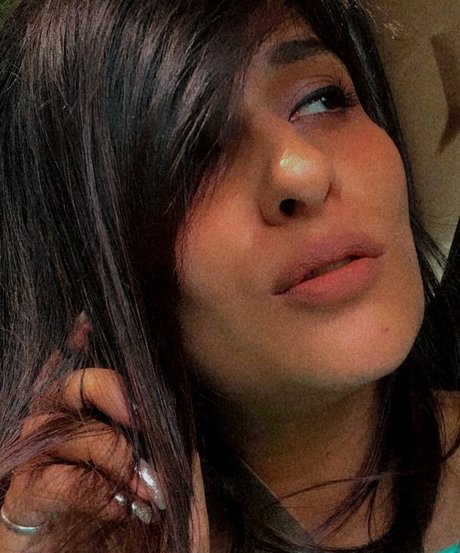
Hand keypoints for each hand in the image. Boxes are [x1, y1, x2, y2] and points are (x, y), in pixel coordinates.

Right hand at [0, 319, 208, 552]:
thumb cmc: (152, 521)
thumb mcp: (168, 467)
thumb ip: (161, 429)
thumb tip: (157, 389)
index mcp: (89, 423)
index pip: (74, 372)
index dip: (73, 342)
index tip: (85, 322)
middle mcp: (56, 438)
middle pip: (62, 389)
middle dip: (103, 389)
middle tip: (138, 416)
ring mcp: (35, 469)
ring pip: (58, 430)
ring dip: (111, 454)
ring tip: (146, 487)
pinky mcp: (23, 506)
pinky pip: (52, 479)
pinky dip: (93, 489)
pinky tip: (122, 508)